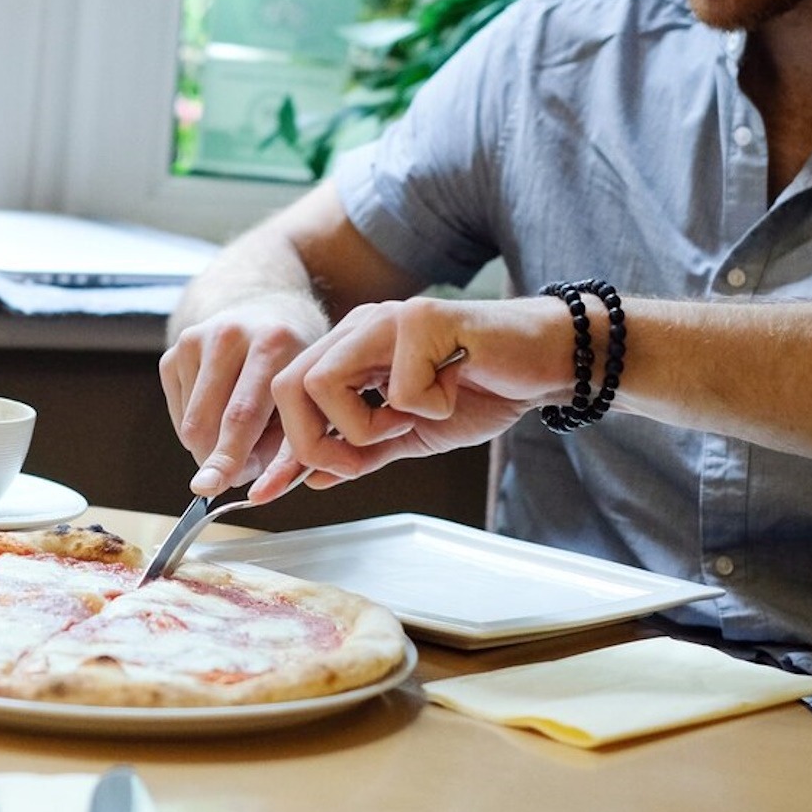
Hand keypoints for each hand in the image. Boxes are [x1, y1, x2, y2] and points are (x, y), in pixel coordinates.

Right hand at [159, 295, 328, 496]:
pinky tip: (224, 407)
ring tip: (243, 431)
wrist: (272, 310)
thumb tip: (257, 496)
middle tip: (246, 468)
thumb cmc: (297, 367)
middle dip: (219, 461)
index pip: (241, 413)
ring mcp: (197, 337)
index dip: (226, 456)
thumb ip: (288, 451)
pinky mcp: (177, 347)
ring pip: (188, 423)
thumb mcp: (309, 401)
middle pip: (205, 422)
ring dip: (211, 446)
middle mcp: (229, 334)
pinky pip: (178, 413)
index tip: (208, 487)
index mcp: (272, 343)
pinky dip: (200, 426)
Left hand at [269, 297, 566, 479]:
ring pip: (325, 383)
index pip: (288, 395)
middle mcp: (358, 326)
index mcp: (348, 348)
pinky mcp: (425, 319)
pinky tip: (452, 392)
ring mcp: (388, 318)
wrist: (544, 361)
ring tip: (409, 421)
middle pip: (289, 387)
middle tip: (361, 460)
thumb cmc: (479, 391)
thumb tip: (311, 479)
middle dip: (314, 442)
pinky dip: (428, 406)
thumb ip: (360, 452)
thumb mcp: (409, 434)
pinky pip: (400, 387)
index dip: (281, 449)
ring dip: (365, 425)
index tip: (267, 493)